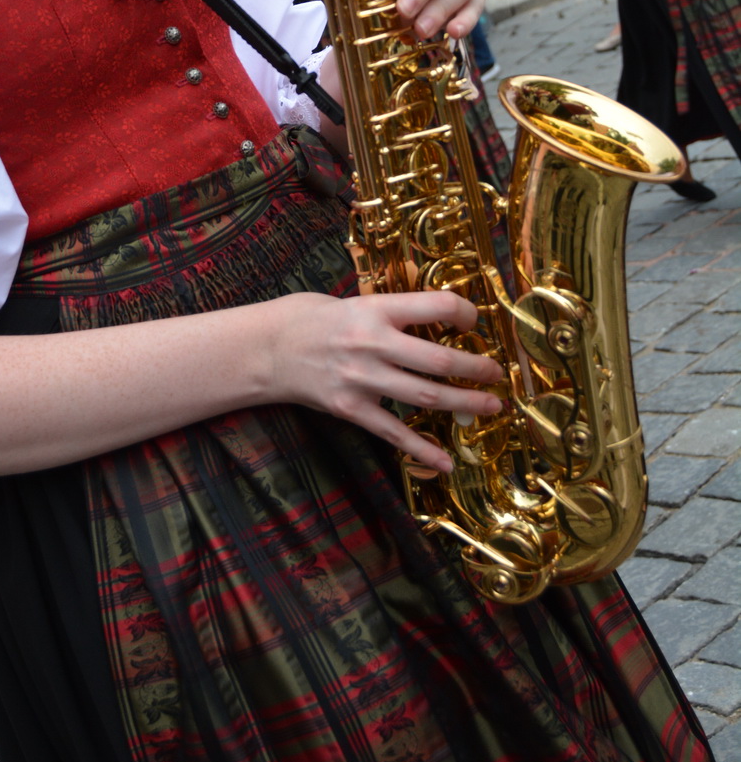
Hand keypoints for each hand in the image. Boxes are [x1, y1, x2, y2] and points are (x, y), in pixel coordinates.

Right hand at [269, 289, 505, 473]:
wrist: (265, 349)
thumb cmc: (308, 318)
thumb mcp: (350, 300)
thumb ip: (388, 311)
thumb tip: (431, 318)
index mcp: (375, 309)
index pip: (435, 305)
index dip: (465, 312)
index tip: (475, 323)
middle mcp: (372, 343)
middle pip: (438, 359)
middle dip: (475, 367)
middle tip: (498, 373)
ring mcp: (362, 378)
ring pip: (425, 396)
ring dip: (464, 403)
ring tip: (490, 405)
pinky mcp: (351, 408)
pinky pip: (393, 432)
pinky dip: (422, 448)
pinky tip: (445, 461)